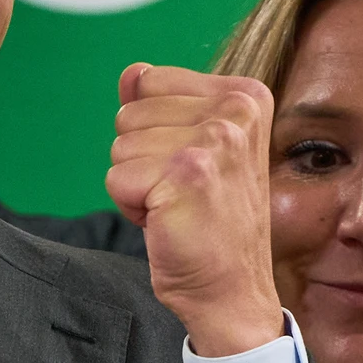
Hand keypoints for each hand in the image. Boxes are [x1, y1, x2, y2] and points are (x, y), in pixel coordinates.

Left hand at [106, 62, 283, 355]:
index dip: (152, 130)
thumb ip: (160, 103)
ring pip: (119, 146)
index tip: (187, 166)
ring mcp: (214, 141)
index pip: (150, 81)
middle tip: (179, 193)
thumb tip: (132, 72)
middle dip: (140, 158)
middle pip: (129, 113)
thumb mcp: (189, 148)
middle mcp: (236, 111)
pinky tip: (167, 222)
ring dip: (136, 184)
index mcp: (245, 94)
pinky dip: (130, 207)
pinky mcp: (186, 175)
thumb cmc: (209, 221)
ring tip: (175, 207)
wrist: (232, 289)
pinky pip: (117, 178)